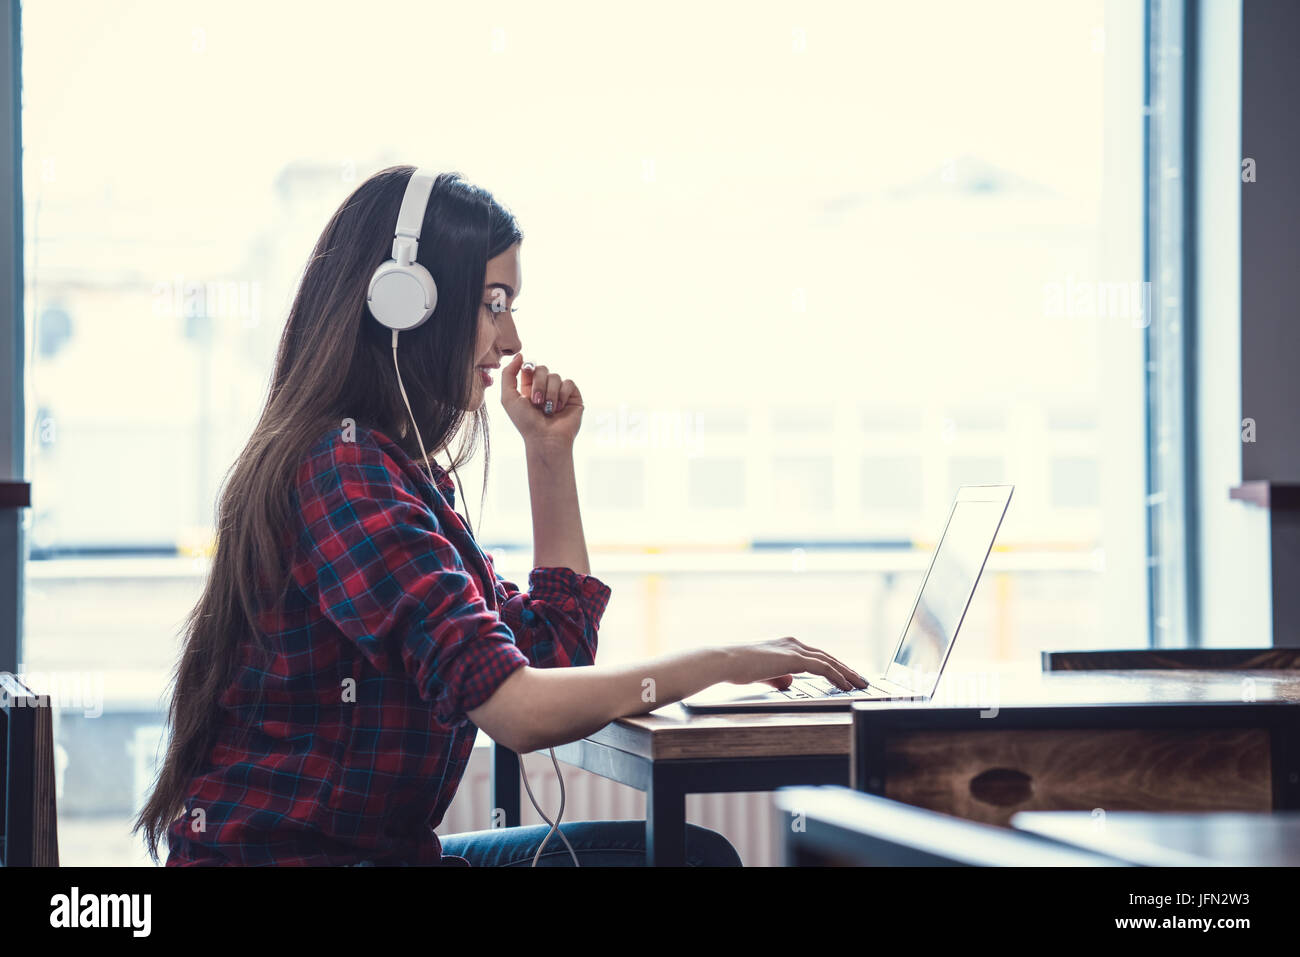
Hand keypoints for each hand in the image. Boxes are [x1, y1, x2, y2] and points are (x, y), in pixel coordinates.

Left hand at [500, 353, 582, 449]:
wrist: (545, 439)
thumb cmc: (526, 422)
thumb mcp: (508, 398)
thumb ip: (508, 374)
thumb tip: (520, 355)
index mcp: (529, 387)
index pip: (530, 366)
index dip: (528, 367)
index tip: (526, 372)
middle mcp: (545, 388)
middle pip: (542, 368)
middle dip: (538, 384)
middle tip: (536, 402)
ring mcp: (559, 391)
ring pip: (555, 376)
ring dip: (549, 394)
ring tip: (548, 410)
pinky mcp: (573, 396)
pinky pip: (568, 383)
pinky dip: (561, 395)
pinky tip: (559, 409)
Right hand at [719, 637, 869, 691]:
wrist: (727, 661)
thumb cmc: (738, 667)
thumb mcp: (761, 674)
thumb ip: (777, 677)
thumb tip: (789, 683)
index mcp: (786, 645)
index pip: (817, 656)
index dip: (833, 666)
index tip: (846, 676)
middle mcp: (793, 643)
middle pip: (827, 657)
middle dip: (846, 669)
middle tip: (861, 680)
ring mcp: (795, 649)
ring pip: (830, 661)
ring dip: (848, 673)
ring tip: (860, 684)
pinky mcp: (795, 658)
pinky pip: (823, 668)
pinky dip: (837, 676)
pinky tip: (845, 685)